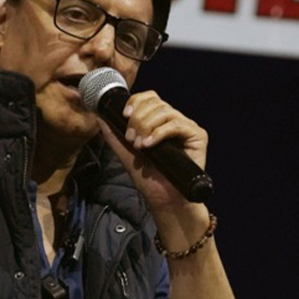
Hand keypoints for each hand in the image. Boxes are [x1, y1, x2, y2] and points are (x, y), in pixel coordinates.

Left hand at [98, 91, 208, 212]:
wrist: (165, 200)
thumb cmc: (149, 179)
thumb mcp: (126, 153)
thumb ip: (114, 135)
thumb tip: (100, 115)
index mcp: (159, 121)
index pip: (150, 98)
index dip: (136, 102)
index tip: (124, 115)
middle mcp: (174, 121)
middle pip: (156, 103)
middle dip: (138, 119)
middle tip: (132, 139)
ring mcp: (186, 127)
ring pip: (165, 111)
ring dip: (146, 126)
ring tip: (140, 146)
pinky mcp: (198, 136)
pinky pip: (176, 125)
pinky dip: (159, 133)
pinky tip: (149, 145)